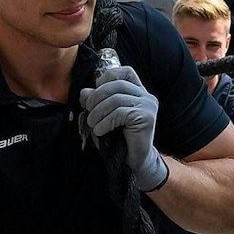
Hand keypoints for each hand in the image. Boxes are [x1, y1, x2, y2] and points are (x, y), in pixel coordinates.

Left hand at [79, 65, 166, 191]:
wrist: (134, 161)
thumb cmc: (118, 139)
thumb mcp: (103, 116)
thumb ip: (95, 102)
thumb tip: (84, 92)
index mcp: (139, 92)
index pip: (125, 72)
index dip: (107, 78)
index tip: (95, 93)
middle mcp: (146, 96)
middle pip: (116, 85)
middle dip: (97, 97)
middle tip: (88, 111)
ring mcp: (148, 106)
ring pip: (116, 99)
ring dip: (98, 112)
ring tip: (93, 124)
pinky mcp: (146, 118)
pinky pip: (120, 113)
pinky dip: (105, 122)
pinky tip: (101, 131)